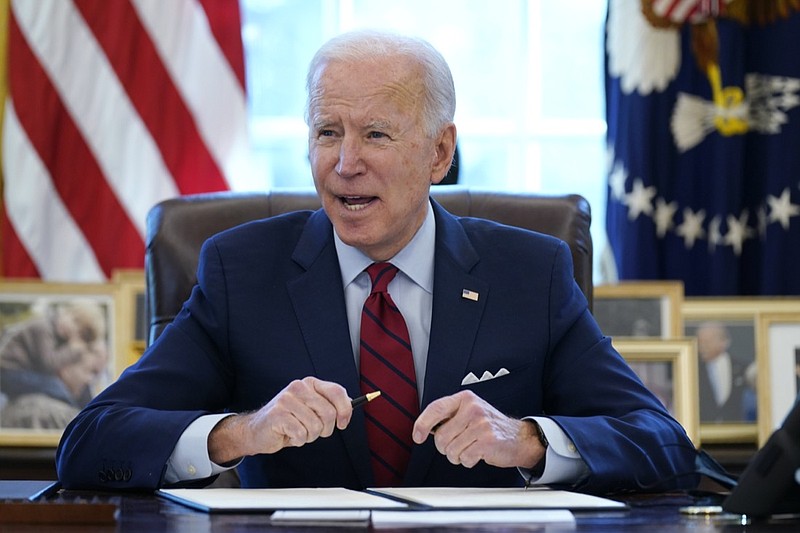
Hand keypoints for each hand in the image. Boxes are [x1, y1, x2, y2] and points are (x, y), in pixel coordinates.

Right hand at [209, 376, 351, 463]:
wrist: (258, 431)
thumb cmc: (288, 421)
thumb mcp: (311, 409)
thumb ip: (328, 405)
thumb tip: (349, 408)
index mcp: (309, 383)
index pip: (337, 391)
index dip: (345, 410)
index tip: (343, 423)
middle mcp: (298, 387)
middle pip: (329, 413)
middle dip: (325, 429)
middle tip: (312, 431)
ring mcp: (287, 400)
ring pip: (316, 426)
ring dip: (309, 436)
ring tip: (298, 431)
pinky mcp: (278, 415)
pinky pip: (302, 434)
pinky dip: (298, 440)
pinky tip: (289, 435)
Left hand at [412, 390, 543, 468]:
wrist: (519, 437)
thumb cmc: (490, 426)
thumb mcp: (470, 412)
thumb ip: (450, 416)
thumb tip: (424, 428)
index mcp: (465, 399)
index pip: (436, 408)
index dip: (422, 424)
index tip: (417, 436)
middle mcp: (473, 409)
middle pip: (441, 436)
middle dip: (445, 447)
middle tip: (458, 444)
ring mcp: (481, 424)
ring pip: (451, 450)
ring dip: (458, 455)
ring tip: (470, 448)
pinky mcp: (488, 441)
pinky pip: (465, 458)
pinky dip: (468, 461)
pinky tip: (478, 453)